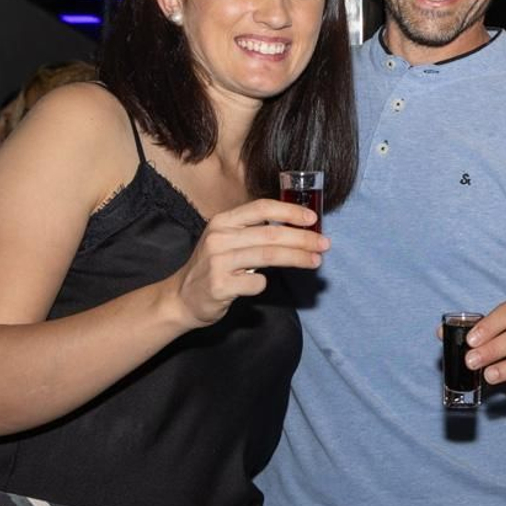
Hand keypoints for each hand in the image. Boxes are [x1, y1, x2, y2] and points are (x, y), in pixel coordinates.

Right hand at [168, 198, 326, 327]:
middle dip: (303, 239)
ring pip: (269, 256)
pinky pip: (256, 282)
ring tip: (315, 261)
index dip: (290, 212)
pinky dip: (264, 284)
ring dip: (297, 258)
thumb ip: (254, 232)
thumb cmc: (213, 267)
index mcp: (223, 221)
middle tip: (324, 244)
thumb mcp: (226, 241)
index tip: (312, 219)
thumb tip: (297, 229)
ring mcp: (218, 262)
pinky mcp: (219, 286)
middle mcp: (219, 238)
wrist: (181, 298)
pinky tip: (259, 284)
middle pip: (271, 234)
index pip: (262, 208)